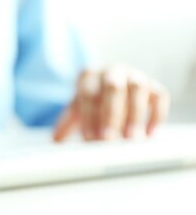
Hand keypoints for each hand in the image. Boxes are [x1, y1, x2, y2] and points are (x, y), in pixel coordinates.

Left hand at [53, 66, 169, 141]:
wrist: (107, 84)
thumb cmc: (90, 100)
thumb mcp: (75, 109)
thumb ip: (65, 124)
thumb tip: (55, 142)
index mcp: (89, 75)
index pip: (88, 94)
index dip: (90, 117)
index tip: (91, 138)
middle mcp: (113, 71)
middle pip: (113, 88)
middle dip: (111, 114)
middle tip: (110, 139)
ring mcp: (135, 76)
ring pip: (138, 89)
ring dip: (135, 114)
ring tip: (132, 139)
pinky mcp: (153, 85)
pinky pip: (159, 96)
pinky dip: (156, 115)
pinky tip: (149, 134)